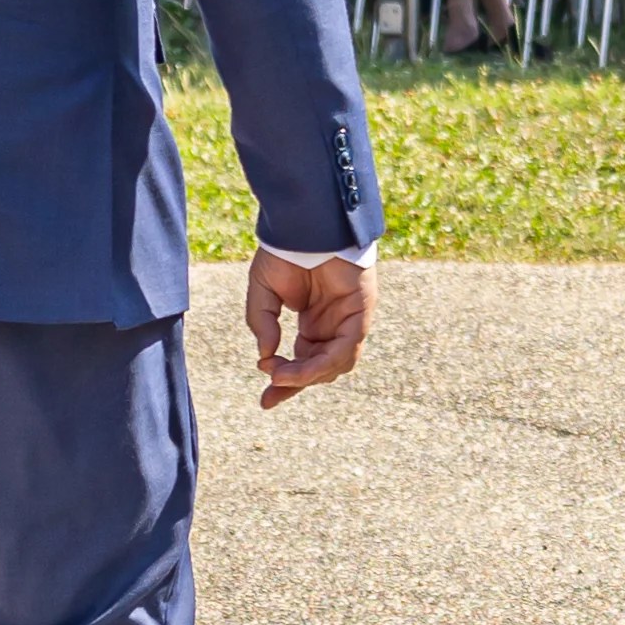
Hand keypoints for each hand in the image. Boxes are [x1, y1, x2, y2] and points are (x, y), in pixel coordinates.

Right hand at [249, 249, 372, 408]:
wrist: (304, 223)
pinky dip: (323, 362)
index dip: (286, 383)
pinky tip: (298, 368)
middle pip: (321, 368)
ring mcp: (350, 319)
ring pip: (336, 364)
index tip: (265, 401)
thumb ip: (263, 324)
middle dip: (295, 383)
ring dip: (307, 375)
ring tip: (280, 377)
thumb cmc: (286, 252)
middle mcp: (334, 325)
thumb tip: (266, 356)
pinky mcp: (361, 311)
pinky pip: (347, 347)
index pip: (304, 362)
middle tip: (269, 392)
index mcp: (315, 323)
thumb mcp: (264, 293)